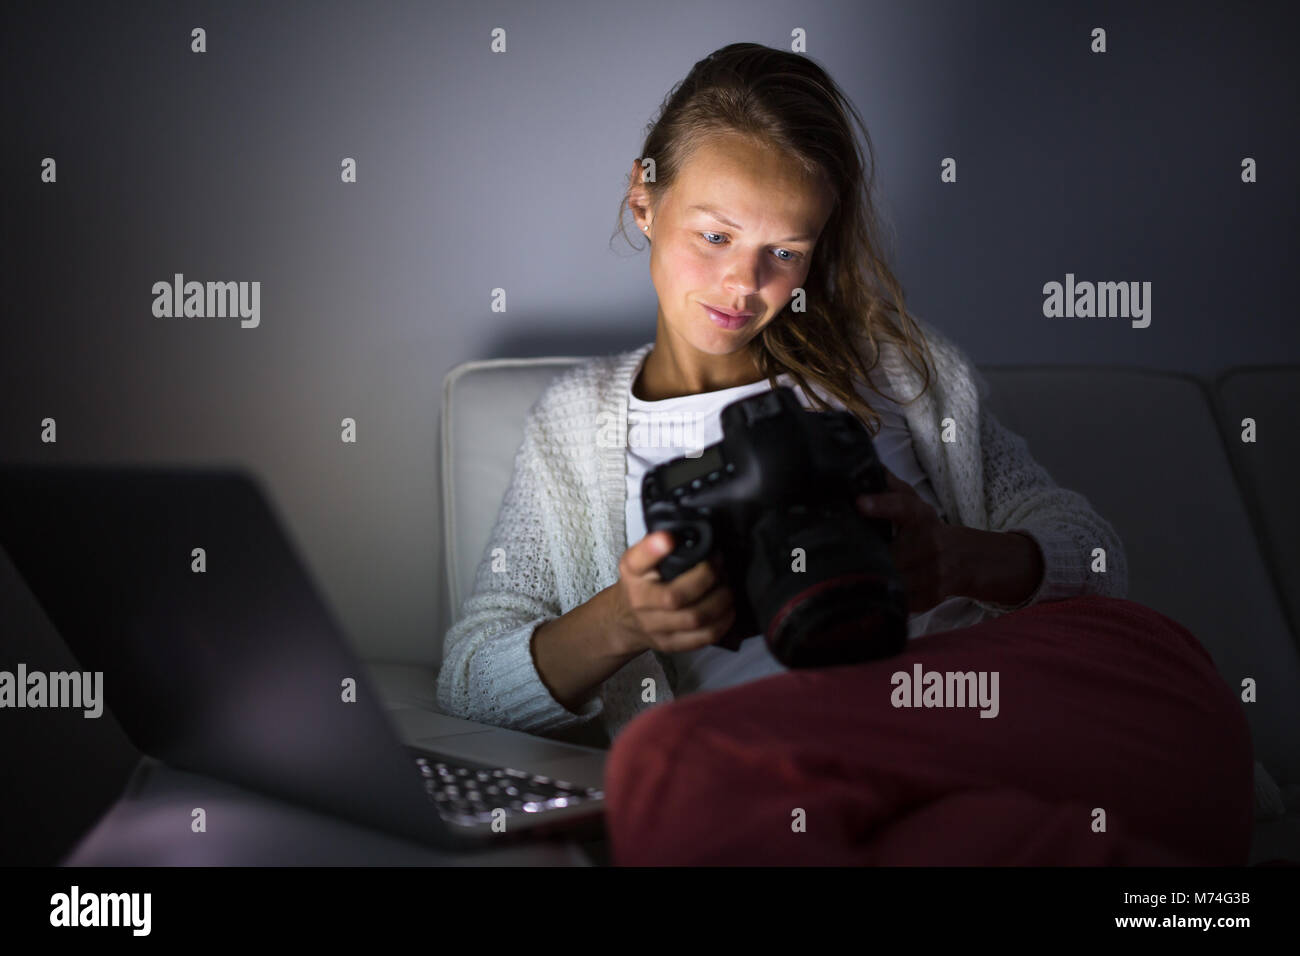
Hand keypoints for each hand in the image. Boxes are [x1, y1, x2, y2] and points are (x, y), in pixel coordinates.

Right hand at [606, 531, 735, 654]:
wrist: (625, 619)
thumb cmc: (642, 582)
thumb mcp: (641, 559)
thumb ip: (658, 545)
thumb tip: (691, 531)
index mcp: (632, 573)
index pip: (636, 561)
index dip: (652, 550)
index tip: (669, 538)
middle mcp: (639, 602)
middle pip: (675, 596)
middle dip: (707, 578)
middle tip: (720, 566)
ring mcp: (654, 627)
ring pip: (694, 618)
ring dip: (720, 601)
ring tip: (727, 587)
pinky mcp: (670, 644)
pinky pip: (703, 637)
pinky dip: (723, 622)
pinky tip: (727, 609)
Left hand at [855, 467, 972, 613]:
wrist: (964, 560)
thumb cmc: (927, 529)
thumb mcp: (914, 504)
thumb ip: (890, 486)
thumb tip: (867, 466)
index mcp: (919, 517)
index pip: (902, 506)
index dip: (881, 504)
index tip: (859, 502)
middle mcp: (928, 545)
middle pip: (887, 553)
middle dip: (862, 555)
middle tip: (832, 554)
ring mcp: (932, 573)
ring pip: (890, 579)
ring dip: (868, 579)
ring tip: (843, 576)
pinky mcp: (930, 597)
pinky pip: (897, 600)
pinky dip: (879, 597)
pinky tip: (865, 594)